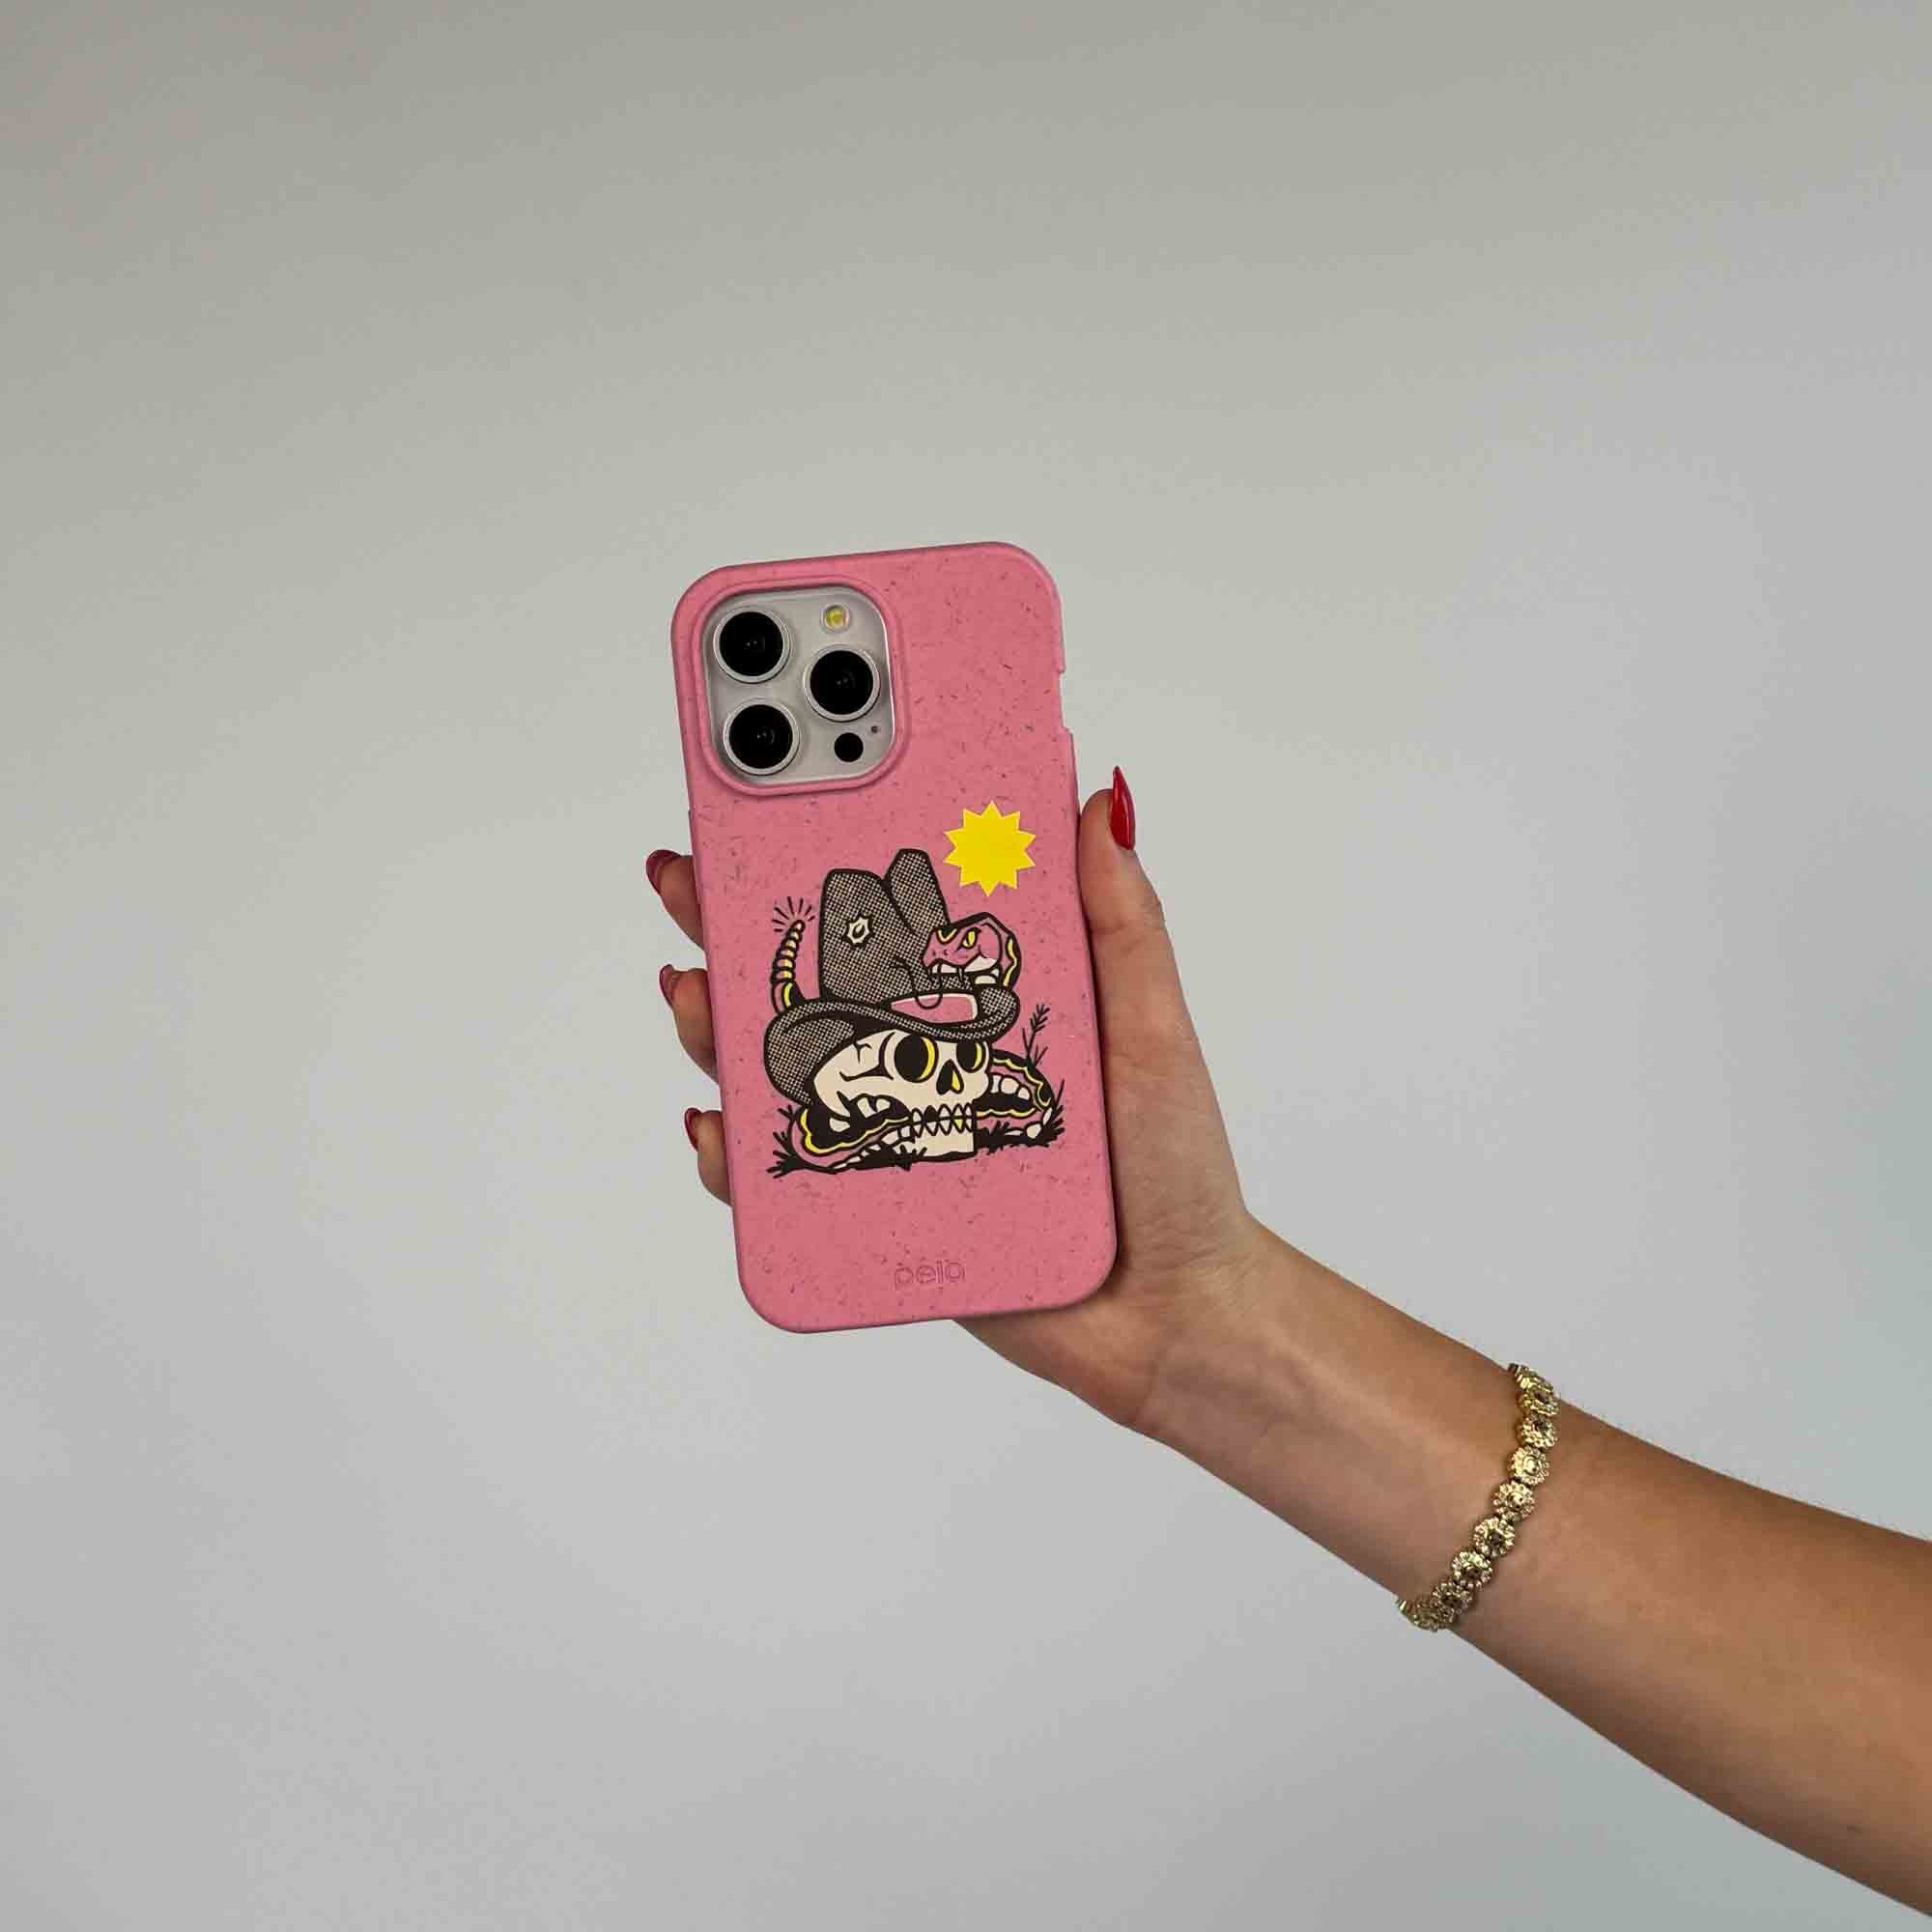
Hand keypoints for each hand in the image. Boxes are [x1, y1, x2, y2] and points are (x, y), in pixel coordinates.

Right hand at [651, 770, 1267, 1427]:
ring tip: (695, 992)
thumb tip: (1104, 800)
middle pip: (812, 980)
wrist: (1174, 1319)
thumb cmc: (1173, 1171)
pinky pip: (789, 1179)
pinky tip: (719, 1125)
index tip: (771, 793)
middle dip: (736, 923)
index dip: (828, 853)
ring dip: (716, 1025)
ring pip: (781, 1069)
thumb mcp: (1154, 1030)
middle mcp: (925, 1057)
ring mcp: (894, 1130)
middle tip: (689, 877)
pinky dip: (736, 1156)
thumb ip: (1125, 922)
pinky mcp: (878, 1208)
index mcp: (983, 999)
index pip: (890, 912)